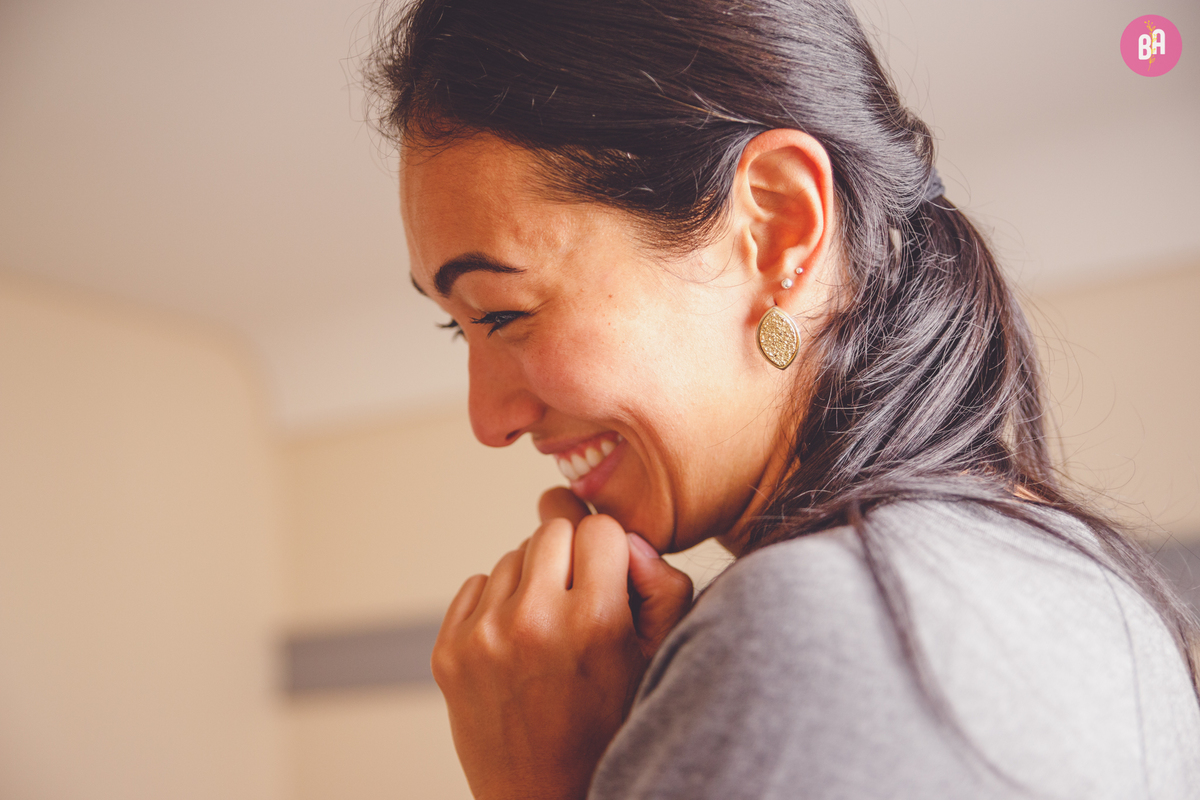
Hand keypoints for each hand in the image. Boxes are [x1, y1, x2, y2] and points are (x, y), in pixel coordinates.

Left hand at [432, 488, 693, 799]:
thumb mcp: (661, 657)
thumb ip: (662, 584)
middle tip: (579, 600)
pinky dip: (496, 603)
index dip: (608, 551)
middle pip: (551, 531)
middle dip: (570, 556)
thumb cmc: (612, 728)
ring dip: (533, 580)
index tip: (608, 577)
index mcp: (595, 621)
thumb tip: (627, 538)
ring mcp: (484, 638)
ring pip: (511, 556)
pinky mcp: (448, 652)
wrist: (547, 798)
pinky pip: (476, 584)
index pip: (599, 527)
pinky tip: (518, 643)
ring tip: (549, 631)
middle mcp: (534, 622)